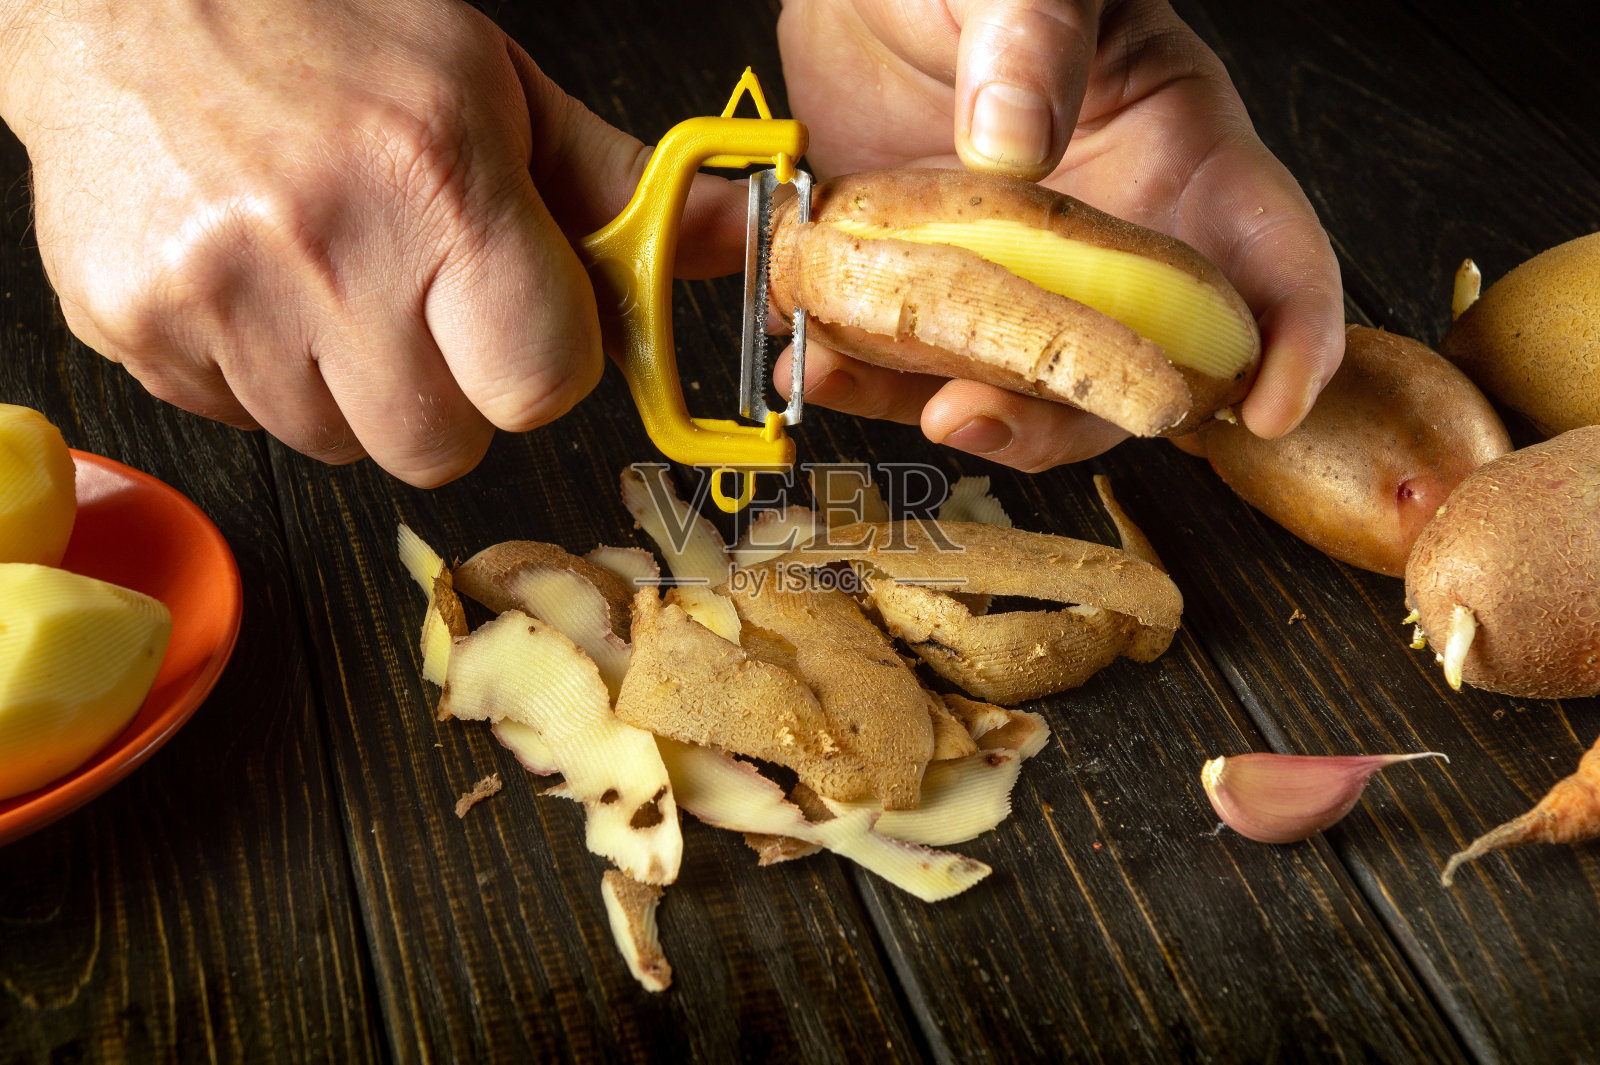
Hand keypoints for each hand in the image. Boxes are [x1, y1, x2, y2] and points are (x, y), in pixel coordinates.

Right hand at [0, 0, 744, 484]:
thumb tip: (728, 234)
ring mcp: (217, 295)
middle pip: (440, 446)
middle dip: (448, 393)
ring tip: (322, 273)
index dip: (539, 366)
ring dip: (348, 386)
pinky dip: (257, 374)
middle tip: (415, 298)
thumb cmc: (319, 26)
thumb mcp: (490, 85)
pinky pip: (239, 423)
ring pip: (338, 445)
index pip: (540, 385)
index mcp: (438, 179)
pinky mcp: (132, 324)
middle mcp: (325, 246)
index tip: (518, 325)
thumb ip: (613, 188)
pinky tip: (252, 281)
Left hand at [776, 0, 1343, 471]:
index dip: (1293, 341)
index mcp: (1179, 153)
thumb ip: (1032, 36)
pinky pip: (914, 361)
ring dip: (936, 405)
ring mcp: (1015, 279)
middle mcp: (1107, 241)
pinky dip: (863, 373)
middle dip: (1064, 414)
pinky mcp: (933, 293)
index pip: (1271, 256)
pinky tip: (811, 350)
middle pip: (1131, 367)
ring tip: (847, 374)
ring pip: (1016, 386)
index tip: (1267, 408)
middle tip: (971, 413)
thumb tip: (1016, 141)